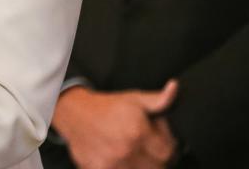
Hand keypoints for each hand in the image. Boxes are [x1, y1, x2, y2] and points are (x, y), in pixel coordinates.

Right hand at [52, 80, 178, 168]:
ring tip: (132, 151)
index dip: (167, 145)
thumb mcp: (134, 99)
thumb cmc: (106, 107)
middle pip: (157, 167)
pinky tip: (119, 158)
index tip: (158, 140)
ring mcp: (112, 164)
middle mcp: (125, 150)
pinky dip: (123, 168)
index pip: (169, 153)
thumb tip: (175, 89)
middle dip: (156, 158)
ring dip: (140, 165)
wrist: (73, 113)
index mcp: (138, 131)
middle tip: (145, 146)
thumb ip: (159, 100)